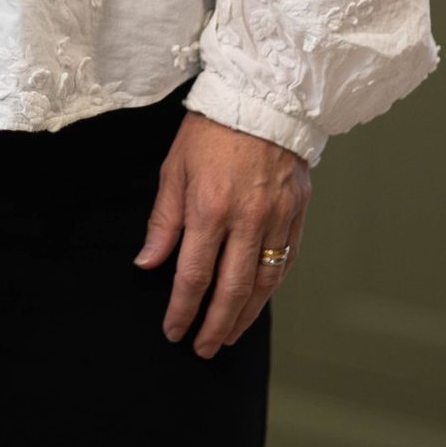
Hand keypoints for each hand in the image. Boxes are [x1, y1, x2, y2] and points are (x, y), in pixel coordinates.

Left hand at [134, 111, 310, 355]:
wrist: (263, 98)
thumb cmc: (212, 130)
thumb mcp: (173, 169)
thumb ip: (163, 221)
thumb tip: (147, 263)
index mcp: (209, 207)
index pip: (193, 274)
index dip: (182, 309)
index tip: (173, 330)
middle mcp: (247, 219)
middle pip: (232, 289)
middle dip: (214, 325)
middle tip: (202, 348)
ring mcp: (277, 219)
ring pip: (263, 283)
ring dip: (245, 317)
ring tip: (229, 336)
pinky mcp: (298, 213)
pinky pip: (286, 262)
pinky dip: (272, 288)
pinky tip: (259, 301)